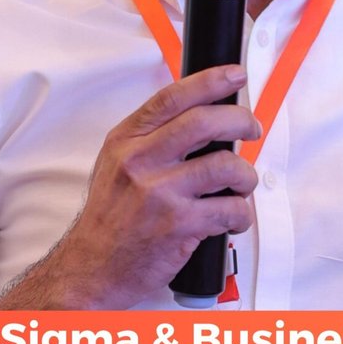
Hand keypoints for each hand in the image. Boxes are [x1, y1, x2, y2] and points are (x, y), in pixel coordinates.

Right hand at [0, 64, 260, 309]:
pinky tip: (233, 218)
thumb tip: (201, 119)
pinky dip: (242, 214)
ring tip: (241, 184)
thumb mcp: (116, 165)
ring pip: (225, 166)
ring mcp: (160, 194)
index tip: (235, 75)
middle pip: (205, 122)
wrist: (91, 268)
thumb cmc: (109, 220)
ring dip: (246, 175)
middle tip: (252, 128)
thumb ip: (150, 140)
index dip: (210, 81)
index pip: (172, 98)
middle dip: (240, 120)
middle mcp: (140, 162)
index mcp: (125, 141)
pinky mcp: (179, 225)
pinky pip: (230, 210)